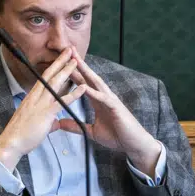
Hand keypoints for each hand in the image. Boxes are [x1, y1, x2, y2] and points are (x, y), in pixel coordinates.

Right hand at [0, 48, 85, 168]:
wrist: (11, 143)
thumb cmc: (20, 135)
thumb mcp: (34, 123)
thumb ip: (47, 121)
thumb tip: (54, 124)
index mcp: (31, 97)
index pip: (44, 78)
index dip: (53, 67)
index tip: (61, 57)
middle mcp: (35, 97)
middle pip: (49, 75)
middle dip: (60, 62)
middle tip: (69, 50)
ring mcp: (40, 104)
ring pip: (55, 83)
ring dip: (66, 72)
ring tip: (76, 62)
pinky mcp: (45, 113)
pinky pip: (62, 101)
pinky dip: (74, 94)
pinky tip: (83, 88)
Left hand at [58, 51, 161, 176]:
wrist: (134, 145)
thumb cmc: (116, 136)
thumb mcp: (91, 131)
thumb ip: (75, 126)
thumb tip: (60, 123)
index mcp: (97, 100)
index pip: (82, 83)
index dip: (72, 72)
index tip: (60, 62)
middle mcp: (103, 96)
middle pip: (88, 77)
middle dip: (78, 64)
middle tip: (68, 50)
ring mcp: (110, 100)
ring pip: (96, 82)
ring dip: (85, 71)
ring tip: (75, 60)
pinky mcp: (116, 108)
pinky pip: (103, 98)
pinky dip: (93, 92)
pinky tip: (84, 86)